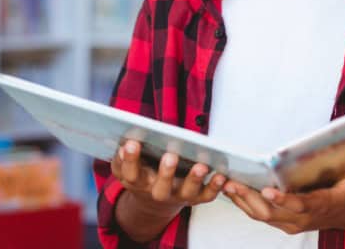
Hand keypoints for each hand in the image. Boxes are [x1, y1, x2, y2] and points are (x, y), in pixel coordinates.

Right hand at [111, 140, 225, 217]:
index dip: (130, 159)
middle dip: (166, 172)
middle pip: (160, 188)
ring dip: (194, 180)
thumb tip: (125, 142)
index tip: (131, 143)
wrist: (154, 202)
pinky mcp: (196, 198)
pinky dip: (215, 186)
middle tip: (170, 155)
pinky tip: (221, 174)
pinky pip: (207, 195)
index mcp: (138, 182)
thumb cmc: (142, 173)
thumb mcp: (128, 166)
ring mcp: (178, 196)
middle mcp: (158, 192)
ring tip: (201, 166)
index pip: (131, 174)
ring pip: (187, 192)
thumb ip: (124, 156)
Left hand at [222, 145, 344, 234]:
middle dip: (250, 199)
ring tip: (226, 184)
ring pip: (261, 216)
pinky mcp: (284, 221)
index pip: (299, 205)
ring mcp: (291, 222)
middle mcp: (302, 219)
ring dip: (243, 202)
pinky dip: (245, 204)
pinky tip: (232, 190)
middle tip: (233, 183)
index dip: (283, 199)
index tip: (267, 190)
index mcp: (320, 206)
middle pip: (272, 213)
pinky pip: (260, 215)